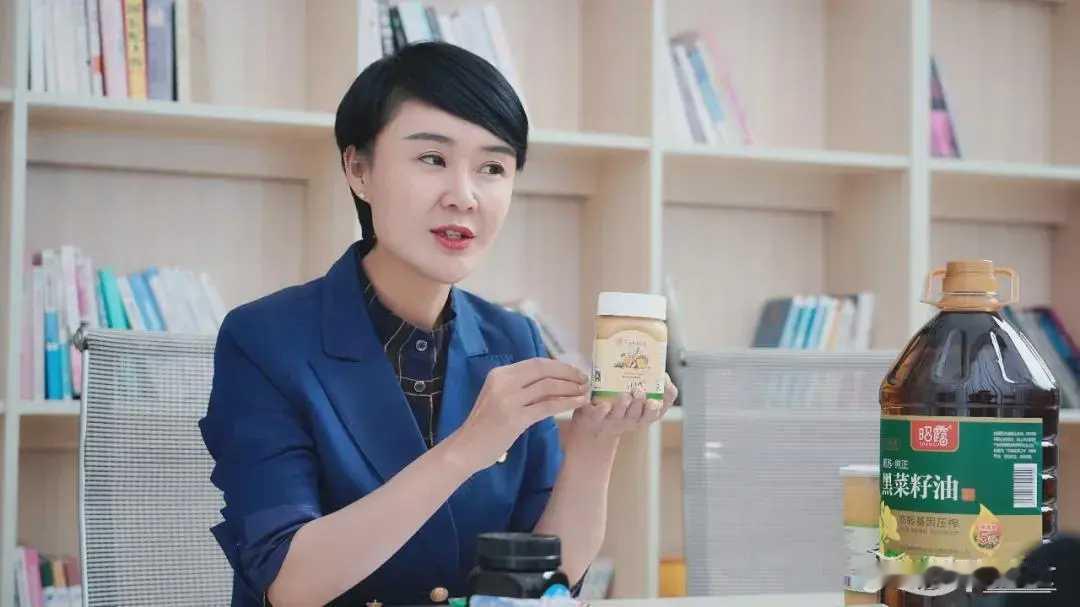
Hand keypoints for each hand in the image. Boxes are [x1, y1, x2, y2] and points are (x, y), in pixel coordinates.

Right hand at [449, 357, 589, 472]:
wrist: (466, 448)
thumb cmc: (484, 426)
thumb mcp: (498, 398)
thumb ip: (519, 388)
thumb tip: (551, 382)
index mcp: (499, 374)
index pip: (535, 363)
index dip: (558, 366)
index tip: (574, 372)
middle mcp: (503, 382)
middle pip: (544, 370)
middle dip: (568, 373)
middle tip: (585, 380)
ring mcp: (508, 400)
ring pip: (548, 387)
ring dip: (570, 388)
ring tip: (585, 392)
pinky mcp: (515, 418)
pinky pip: (547, 406)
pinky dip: (566, 403)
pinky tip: (578, 403)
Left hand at [569, 373, 678, 439]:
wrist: (594, 421)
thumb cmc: (618, 403)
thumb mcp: (634, 393)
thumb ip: (643, 379)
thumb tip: (653, 361)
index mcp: (646, 412)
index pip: (663, 406)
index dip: (667, 396)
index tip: (664, 382)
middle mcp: (634, 419)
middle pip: (644, 414)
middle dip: (643, 404)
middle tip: (640, 391)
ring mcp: (617, 421)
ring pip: (624, 416)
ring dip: (625, 405)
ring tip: (624, 396)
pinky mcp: (598, 420)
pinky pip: (601, 417)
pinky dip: (603, 411)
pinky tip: (605, 405)